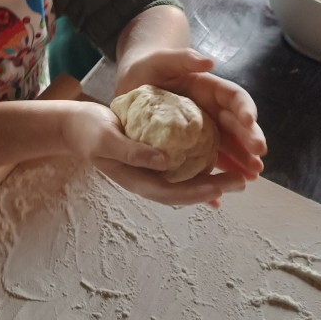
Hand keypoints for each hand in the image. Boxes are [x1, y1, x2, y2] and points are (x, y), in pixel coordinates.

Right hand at [56, 100, 245, 205]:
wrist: (77, 126)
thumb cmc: (89, 130)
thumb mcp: (107, 137)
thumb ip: (132, 151)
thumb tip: (164, 161)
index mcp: (136, 179)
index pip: (173, 192)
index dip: (199, 190)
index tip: (223, 184)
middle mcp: (147, 180)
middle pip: (185, 193)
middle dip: (214, 189)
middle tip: (243, 181)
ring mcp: (150, 172)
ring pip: (185, 184)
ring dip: (211, 182)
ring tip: (237, 175)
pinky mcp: (152, 160)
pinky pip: (180, 170)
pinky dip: (199, 169)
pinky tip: (216, 162)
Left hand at [115, 47, 265, 181]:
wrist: (133, 83)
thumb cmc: (149, 67)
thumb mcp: (163, 59)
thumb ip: (184, 58)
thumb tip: (209, 62)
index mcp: (211, 89)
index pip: (235, 98)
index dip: (246, 109)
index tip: (249, 121)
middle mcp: (213, 110)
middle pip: (238, 126)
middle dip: (250, 140)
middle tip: (258, 155)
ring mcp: (204, 130)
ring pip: (228, 147)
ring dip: (241, 162)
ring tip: (251, 177)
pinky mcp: (191, 145)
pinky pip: (206, 161)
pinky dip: (213, 176)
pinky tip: (218, 193)